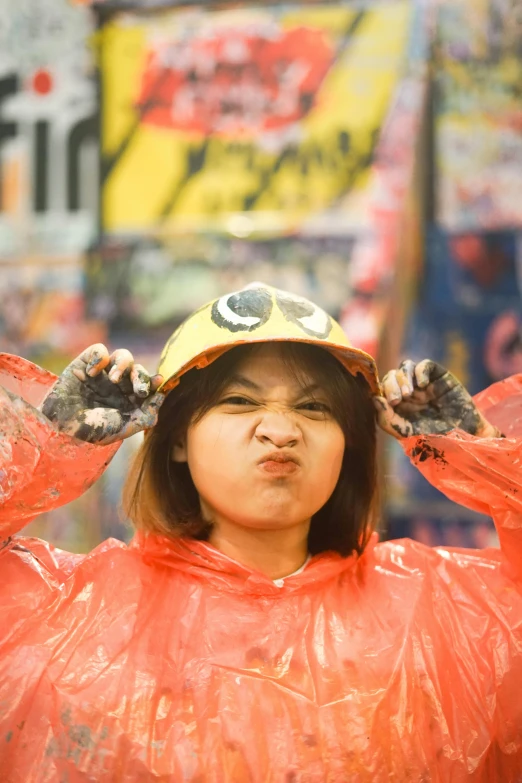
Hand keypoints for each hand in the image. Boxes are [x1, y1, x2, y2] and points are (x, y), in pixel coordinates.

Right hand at [40, 344, 164, 444]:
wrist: (61, 427)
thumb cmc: (93, 430)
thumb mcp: (123, 428)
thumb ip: (146, 416)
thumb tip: (162, 397)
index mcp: (130, 398)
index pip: (148, 385)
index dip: (154, 382)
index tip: (158, 383)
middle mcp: (119, 384)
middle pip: (138, 370)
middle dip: (141, 377)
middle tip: (139, 390)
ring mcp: (103, 373)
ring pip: (123, 356)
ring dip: (123, 365)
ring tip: (114, 380)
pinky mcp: (85, 363)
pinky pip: (99, 350)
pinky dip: (99, 357)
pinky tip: (92, 373)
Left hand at [374, 359, 501, 439]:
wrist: (462, 438)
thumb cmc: (433, 439)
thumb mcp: (405, 433)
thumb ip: (386, 419)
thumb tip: (374, 399)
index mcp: (397, 403)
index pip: (382, 388)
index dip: (382, 390)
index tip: (389, 402)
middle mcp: (408, 390)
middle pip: (391, 375)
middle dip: (391, 385)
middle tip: (397, 400)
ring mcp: (423, 382)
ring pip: (405, 366)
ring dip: (403, 377)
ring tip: (408, 394)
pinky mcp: (439, 376)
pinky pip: (425, 364)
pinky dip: (420, 372)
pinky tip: (424, 386)